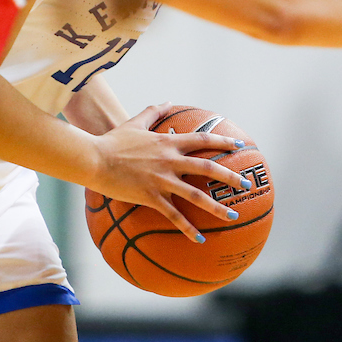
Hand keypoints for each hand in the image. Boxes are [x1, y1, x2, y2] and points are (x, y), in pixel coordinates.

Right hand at [86, 103, 252, 242]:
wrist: (94, 158)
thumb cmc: (113, 141)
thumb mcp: (135, 122)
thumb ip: (153, 112)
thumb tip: (167, 101)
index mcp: (167, 142)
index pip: (202, 139)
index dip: (222, 142)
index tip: (239, 145)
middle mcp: (169, 160)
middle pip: (207, 167)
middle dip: (230, 176)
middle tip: (246, 184)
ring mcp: (161, 179)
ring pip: (196, 194)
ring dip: (216, 206)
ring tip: (233, 216)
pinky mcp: (150, 196)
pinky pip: (173, 215)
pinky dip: (188, 228)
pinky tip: (200, 239)